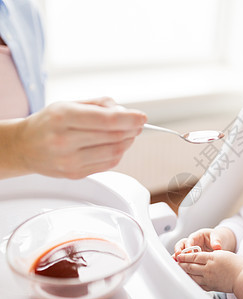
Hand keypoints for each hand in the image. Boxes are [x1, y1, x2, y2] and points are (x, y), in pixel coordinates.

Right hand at [9, 97, 146, 178]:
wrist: (25, 146)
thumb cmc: (49, 123)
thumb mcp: (70, 104)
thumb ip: (100, 105)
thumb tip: (126, 112)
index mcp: (63, 117)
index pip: (106, 120)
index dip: (129, 119)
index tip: (142, 117)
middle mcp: (64, 140)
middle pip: (114, 137)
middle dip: (132, 129)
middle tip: (137, 124)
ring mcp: (69, 161)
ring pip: (115, 153)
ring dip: (128, 142)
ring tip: (128, 133)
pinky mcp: (75, 174)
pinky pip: (108, 164)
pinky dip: (118, 153)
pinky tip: (115, 145)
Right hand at [173, 227, 235, 260]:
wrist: (219, 241)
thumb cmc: (216, 238)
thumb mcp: (217, 237)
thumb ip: (216, 242)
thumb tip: (217, 246)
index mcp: (197, 236)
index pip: (190, 240)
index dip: (189, 245)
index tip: (189, 251)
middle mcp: (191, 242)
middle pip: (181, 244)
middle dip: (179, 250)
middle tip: (178, 256)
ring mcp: (190, 250)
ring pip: (180, 252)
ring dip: (177, 257)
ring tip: (175, 263)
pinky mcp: (191, 257)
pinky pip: (184, 259)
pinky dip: (181, 263)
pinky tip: (180, 269)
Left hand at [177, 250, 242, 292]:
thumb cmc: (237, 264)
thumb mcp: (223, 253)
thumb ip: (211, 255)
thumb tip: (201, 256)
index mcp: (211, 258)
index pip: (194, 256)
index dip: (185, 256)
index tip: (179, 255)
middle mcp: (208, 269)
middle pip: (191, 266)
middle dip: (182, 264)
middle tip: (176, 262)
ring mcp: (209, 278)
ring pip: (192, 275)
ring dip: (185, 273)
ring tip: (180, 270)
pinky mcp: (211, 286)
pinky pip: (198, 284)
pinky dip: (192, 281)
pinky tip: (189, 279)